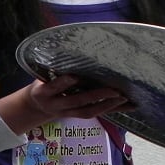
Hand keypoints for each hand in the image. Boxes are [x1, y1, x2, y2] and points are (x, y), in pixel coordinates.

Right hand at [0, 75, 131, 134]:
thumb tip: (73, 48)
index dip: (63, 83)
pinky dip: (112, 109)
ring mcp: (66, 112)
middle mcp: (55, 104)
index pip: (53, 86)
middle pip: (76, 100)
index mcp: (43, 91)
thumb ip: (55, 68)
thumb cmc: (43, 83)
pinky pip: (96, 114)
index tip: (74, 76)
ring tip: (124, 98)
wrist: (36, 106)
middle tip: (114, 90)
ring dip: (107, 105)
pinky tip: (128, 105)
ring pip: (88, 111)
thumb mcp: (41, 75)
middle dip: (96, 96)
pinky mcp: (76, 116)